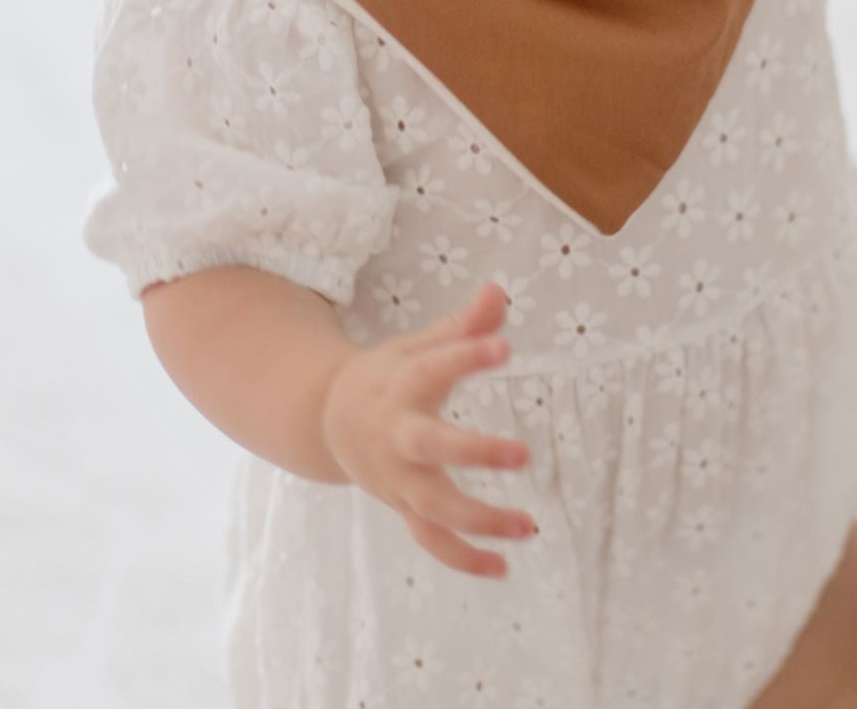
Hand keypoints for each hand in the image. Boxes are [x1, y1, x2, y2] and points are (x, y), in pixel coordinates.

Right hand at [321, 279, 535, 578]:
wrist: (327, 420)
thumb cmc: (388, 376)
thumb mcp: (418, 345)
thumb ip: (462, 325)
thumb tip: (501, 290)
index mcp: (401, 386)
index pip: (435, 367)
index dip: (467, 355)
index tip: (504, 346)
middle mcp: (397, 436)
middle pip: (432, 448)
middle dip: (474, 452)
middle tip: (524, 453)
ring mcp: (398, 478)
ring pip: (434, 507)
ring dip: (480, 520)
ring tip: (529, 525)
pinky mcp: (403, 506)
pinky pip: (431, 540)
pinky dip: (463, 559)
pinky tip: (504, 566)